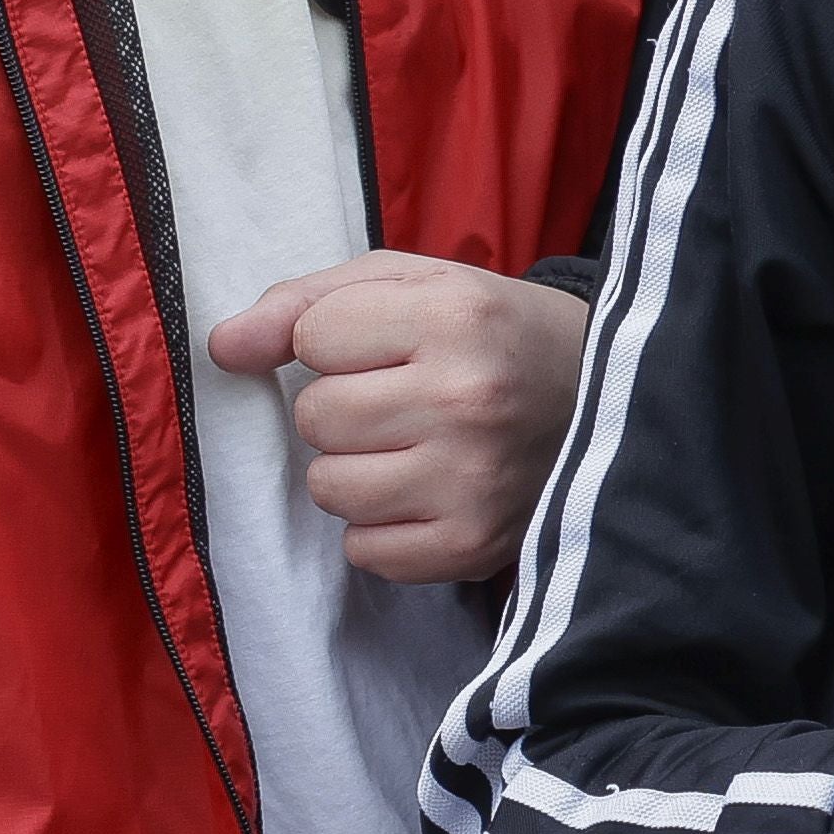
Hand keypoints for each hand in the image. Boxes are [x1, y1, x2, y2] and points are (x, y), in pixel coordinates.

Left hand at [208, 252, 589, 584]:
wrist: (612, 401)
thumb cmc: (494, 334)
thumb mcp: (416, 283)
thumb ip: (308, 301)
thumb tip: (221, 348)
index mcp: (455, 315)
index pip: (313, 336)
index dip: (336, 340)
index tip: (389, 344)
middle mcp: (465, 397)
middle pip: (315, 416)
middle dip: (343, 407)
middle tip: (404, 399)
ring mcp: (472, 479)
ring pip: (330, 488)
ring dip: (355, 469)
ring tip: (415, 447)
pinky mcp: (472, 544)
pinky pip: (363, 550)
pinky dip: (382, 527)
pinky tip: (430, 493)